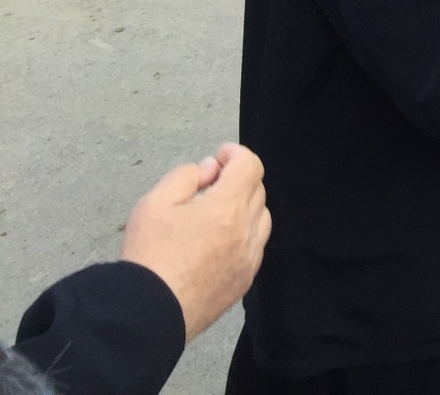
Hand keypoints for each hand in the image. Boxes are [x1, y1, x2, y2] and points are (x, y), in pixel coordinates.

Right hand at [119, 143, 270, 342]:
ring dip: (244, 207)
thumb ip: (186, 176)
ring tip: (213, 213)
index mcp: (228, 208)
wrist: (147, 315)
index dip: (236, 154)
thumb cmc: (149, 256)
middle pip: (257, 190)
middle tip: (209, 184)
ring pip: (261, 219)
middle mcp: (247, 231)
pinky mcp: (244, 281)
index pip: (251, 166)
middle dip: (237, 179)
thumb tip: (210, 169)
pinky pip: (255, 247)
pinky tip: (217, 241)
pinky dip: (244, 234)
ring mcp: (249, 259)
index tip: (219, 156)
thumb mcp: (154, 203)